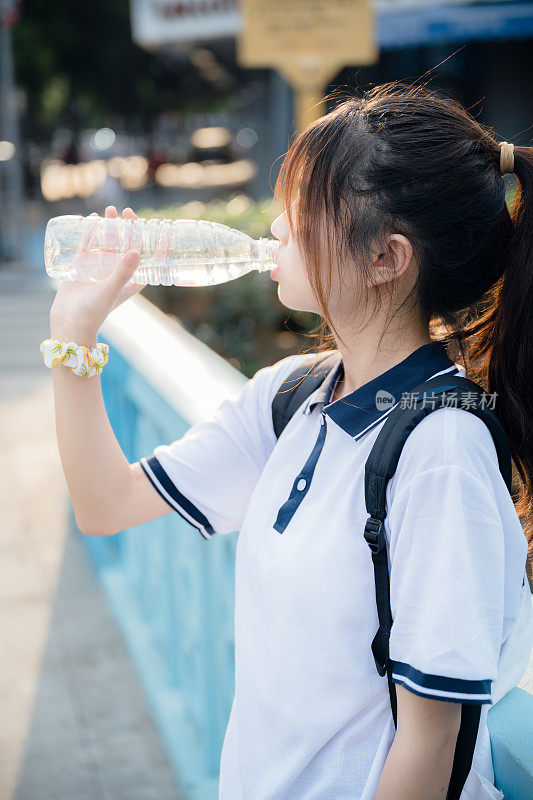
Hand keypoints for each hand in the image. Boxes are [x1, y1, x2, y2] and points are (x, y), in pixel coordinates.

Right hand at [49, 205, 145, 343]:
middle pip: (128, 245)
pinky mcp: (83, 266)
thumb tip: (136, 250)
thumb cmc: (93, 312)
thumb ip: (122, 271)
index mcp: (132, 280)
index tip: (159, 225)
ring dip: (111, 226)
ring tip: (111, 210)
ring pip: (109, 242)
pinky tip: (92, 219)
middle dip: (130, 228)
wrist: (69, 323)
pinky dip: (91, 232)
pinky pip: (89, 245)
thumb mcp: (110, 290)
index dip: (156, 243)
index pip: (149, 258)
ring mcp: (101, 269)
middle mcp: (119, 273)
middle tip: (128, 212)